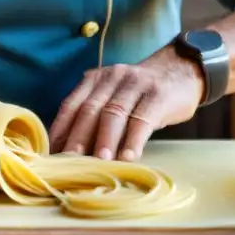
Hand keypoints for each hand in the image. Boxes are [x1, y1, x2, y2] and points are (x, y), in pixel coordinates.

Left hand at [48, 45, 203, 160]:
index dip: (61, 131)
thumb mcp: (115, 97)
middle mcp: (112, 77)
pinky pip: (143, 119)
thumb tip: (73, 154)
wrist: (181, 70)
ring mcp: (136, 84)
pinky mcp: (158, 95)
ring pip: (114, 113)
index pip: (72, 105)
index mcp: (96, 79)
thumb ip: (96, 116)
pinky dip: (133, 140)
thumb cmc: (141, 94)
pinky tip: (129, 158)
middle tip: (69, 163)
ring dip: (105, 140)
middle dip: (78, 138)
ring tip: (99, 163)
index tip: (52, 156)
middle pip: (90, 110)